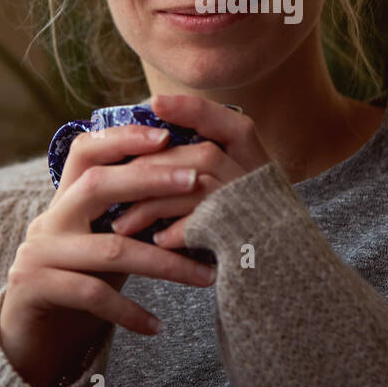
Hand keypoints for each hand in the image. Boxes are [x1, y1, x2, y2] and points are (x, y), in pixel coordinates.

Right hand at [0, 123, 217, 386]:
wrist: (27, 340)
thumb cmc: (80, 286)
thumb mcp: (105, 246)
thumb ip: (133, 220)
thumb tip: (194, 195)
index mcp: (65, 201)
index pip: (86, 151)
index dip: (122, 138)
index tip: (165, 136)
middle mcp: (49, 220)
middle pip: (97, 185)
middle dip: (150, 180)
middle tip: (196, 183)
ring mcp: (38, 254)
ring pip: (110, 248)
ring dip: (164, 262)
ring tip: (205, 276)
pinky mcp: (35, 289)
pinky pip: (93, 294)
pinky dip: (129, 311)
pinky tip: (156, 326)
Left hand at [110, 93, 271, 250]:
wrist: (273, 284)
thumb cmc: (238, 236)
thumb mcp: (226, 195)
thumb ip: (196, 170)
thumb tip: (146, 145)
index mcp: (258, 164)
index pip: (232, 124)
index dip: (195, 110)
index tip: (155, 102)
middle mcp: (261, 181)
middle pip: (204, 154)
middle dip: (153, 167)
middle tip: (114, 183)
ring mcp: (256, 209)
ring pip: (197, 186)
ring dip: (153, 204)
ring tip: (122, 224)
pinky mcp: (245, 240)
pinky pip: (204, 225)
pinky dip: (176, 231)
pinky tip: (157, 241)